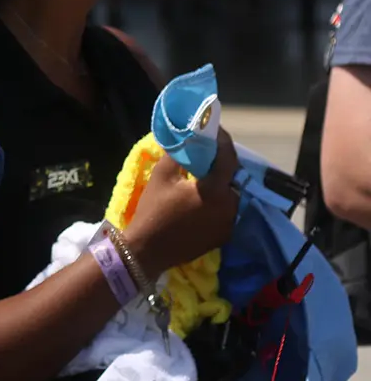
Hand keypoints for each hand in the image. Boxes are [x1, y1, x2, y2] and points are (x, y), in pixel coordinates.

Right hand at [124, 128, 241, 275]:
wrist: (148, 250)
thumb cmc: (153, 210)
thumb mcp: (161, 176)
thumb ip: (178, 154)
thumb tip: (187, 140)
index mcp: (216, 189)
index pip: (228, 157)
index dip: (223, 141)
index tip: (215, 130)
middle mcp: (230, 206)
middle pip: (233, 177)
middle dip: (222, 164)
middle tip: (206, 157)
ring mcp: (229, 223)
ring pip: (231, 195)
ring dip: (221, 185)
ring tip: (203, 180)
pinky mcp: (224, 236)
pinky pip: (227, 212)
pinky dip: (218, 203)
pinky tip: (201, 202)